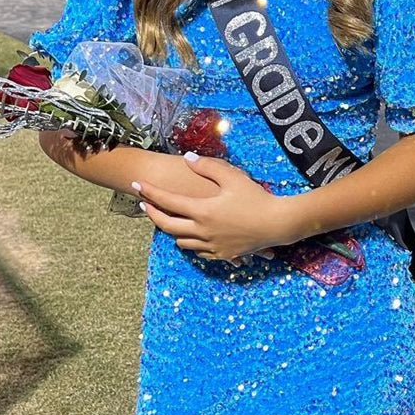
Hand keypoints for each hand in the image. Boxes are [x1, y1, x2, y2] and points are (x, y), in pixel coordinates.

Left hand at [133, 154, 296, 260]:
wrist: (277, 224)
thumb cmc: (256, 197)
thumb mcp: (232, 177)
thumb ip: (207, 167)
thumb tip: (187, 159)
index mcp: (203, 211)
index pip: (168, 201)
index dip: (150, 192)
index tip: (137, 184)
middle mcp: (202, 231)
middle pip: (167, 225)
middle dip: (152, 214)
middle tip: (144, 205)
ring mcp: (212, 246)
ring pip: (181, 241)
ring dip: (172, 230)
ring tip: (169, 220)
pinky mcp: (222, 255)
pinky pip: (198, 252)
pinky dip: (190, 243)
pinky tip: (192, 235)